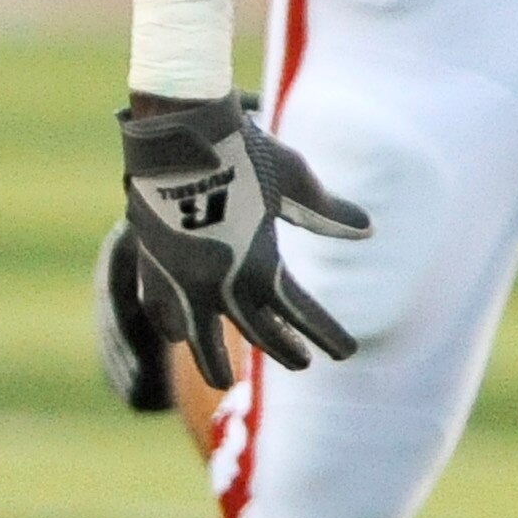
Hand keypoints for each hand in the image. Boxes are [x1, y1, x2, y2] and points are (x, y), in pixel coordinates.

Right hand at [117, 95, 369, 390]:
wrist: (177, 135)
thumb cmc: (244, 154)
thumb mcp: (294, 182)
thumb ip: (326, 213)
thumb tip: (368, 230)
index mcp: (257, 266)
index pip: (299, 314)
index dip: (324, 333)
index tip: (347, 353)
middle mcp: (216, 282)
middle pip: (255, 329)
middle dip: (282, 347)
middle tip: (303, 363)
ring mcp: (177, 277)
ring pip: (197, 335)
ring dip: (211, 360)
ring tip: (221, 382)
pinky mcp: (149, 260)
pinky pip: (158, 306)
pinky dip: (170, 323)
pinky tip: (175, 334)